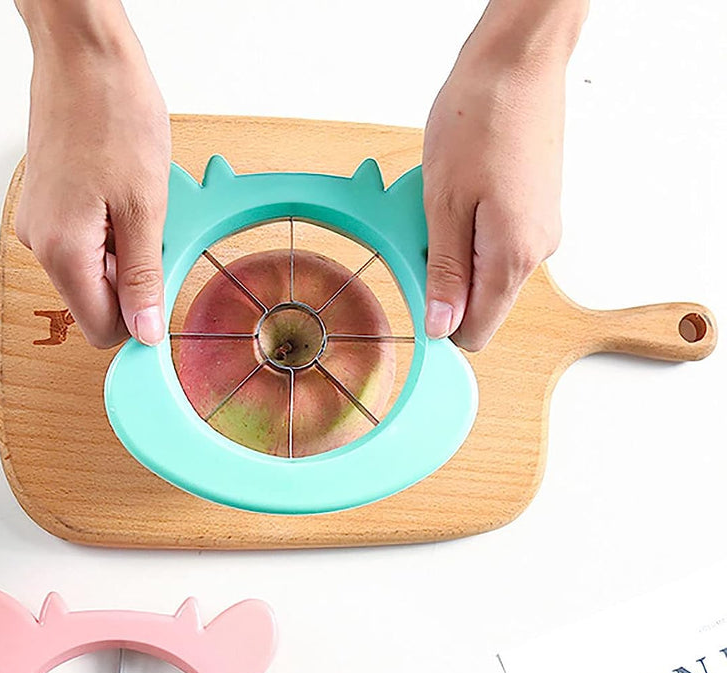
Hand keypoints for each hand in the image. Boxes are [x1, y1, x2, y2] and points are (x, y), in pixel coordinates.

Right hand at [14, 1, 170, 347]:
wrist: (82, 52)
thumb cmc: (111, 110)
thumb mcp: (145, 207)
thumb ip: (144, 277)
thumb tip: (144, 331)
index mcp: (62, 251)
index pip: (100, 328)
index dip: (137, 319)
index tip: (163, 294)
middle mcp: (40, 243)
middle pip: (96, 299)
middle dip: (133, 277)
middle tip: (154, 229)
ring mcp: (39, 222)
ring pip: (92, 269)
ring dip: (124, 249)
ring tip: (136, 200)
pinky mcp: (45, 204)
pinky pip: (84, 240)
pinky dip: (111, 227)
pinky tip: (121, 190)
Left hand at [422, 1, 585, 350]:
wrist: (519, 59)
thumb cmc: (479, 118)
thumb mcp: (444, 204)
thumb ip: (445, 273)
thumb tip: (442, 326)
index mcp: (514, 256)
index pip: (476, 331)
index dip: (440, 321)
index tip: (415, 288)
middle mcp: (537, 250)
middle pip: (479, 301)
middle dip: (443, 277)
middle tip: (423, 228)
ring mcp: (539, 228)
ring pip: (484, 268)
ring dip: (454, 246)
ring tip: (443, 198)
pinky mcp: (535, 208)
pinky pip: (494, 238)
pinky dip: (468, 223)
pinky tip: (461, 187)